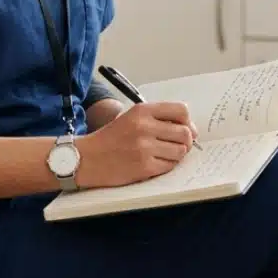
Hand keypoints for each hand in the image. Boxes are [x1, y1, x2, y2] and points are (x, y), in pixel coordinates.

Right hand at [74, 102, 197, 188]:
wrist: (87, 158)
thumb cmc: (110, 139)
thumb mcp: (131, 118)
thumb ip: (157, 118)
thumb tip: (190, 129)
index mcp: (142, 111)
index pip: (181, 110)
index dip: (188, 122)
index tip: (186, 129)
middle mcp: (145, 126)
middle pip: (185, 133)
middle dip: (186, 142)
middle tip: (177, 146)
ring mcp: (145, 147)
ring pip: (180, 151)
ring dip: (176, 155)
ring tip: (162, 155)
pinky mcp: (144, 166)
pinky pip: (170, 166)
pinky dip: (166, 166)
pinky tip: (154, 163)